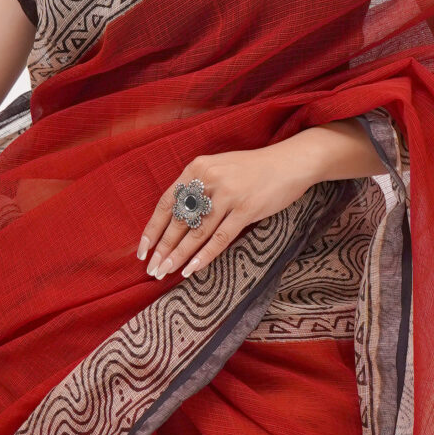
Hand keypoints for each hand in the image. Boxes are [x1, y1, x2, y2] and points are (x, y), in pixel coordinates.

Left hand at [138, 137, 327, 283]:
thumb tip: (175, 220)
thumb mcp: (218, 168)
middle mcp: (208, 179)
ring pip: (196, 232)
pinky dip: (204, 256)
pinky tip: (191, 270)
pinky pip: (220, 238)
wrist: (290, 162)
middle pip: (178, 221)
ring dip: (178, 256)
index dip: (153, 229)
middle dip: (163, 248)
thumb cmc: (252, 169)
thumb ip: (197, 187)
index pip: (166, 203)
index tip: (143, 250)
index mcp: (197, 167)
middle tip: (152, 270)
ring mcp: (228, 194)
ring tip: (165, 273)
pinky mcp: (246, 209)